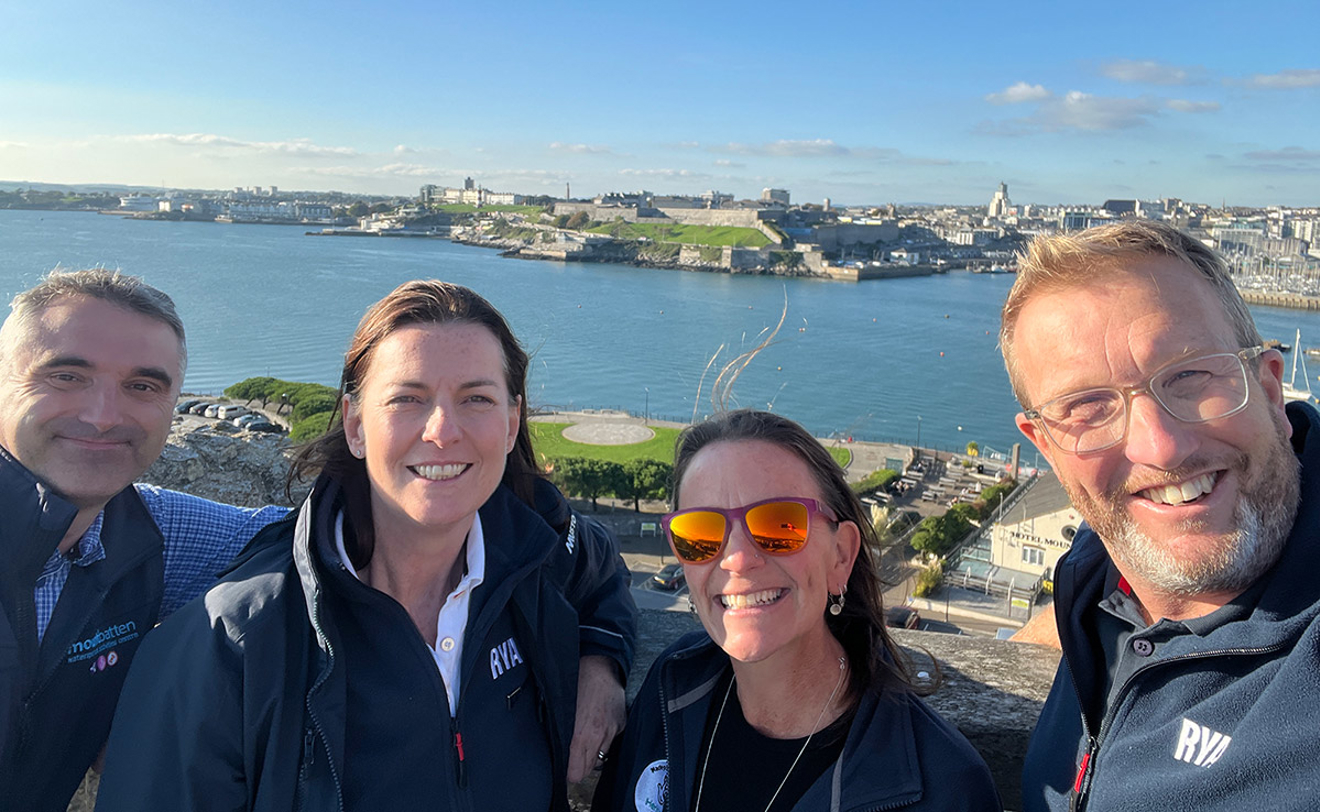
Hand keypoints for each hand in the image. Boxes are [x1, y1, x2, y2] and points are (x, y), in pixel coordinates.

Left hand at [567, 655, 625, 782]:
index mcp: (581, 736)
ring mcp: (613, 731)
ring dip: (592, 753)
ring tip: (584, 739)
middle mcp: (599, 737)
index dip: (568, 772)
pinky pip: (611, 741)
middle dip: (580, 765)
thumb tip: (555, 752)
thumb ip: (559, 735)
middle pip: (589, 769)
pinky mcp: (621, 724)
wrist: (598, 666)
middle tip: (572, 756)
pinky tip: (597, 726)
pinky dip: (603, 739)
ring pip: (601, 757)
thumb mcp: (560, 712)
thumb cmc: (575, 684)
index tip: (564, 768)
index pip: (576, 773)